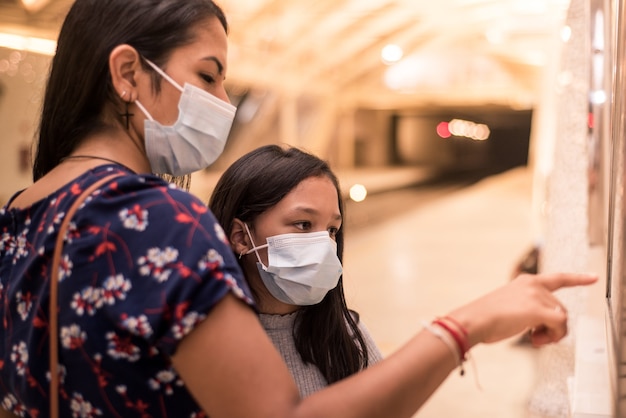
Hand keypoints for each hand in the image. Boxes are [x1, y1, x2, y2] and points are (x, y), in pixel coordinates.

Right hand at [448, 273, 597, 346]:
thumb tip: (549, 329)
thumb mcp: (511, 307)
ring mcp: (536, 295)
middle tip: (536, 338)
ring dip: (551, 333)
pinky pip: (560, 325)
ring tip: (533, 339)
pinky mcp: (538, 309)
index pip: (558, 278)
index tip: (593, 277)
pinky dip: (553, 335)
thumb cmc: (487, 318)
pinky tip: (535, 338)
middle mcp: (533, 284)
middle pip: (560, 308)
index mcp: (525, 281)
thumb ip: (530, 310)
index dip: (577, 278)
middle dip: (553, 326)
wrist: (474, 320)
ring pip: (562, 318)